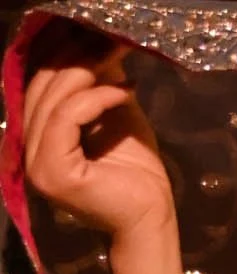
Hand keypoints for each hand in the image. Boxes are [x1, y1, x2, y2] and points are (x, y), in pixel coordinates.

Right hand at [24, 42, 175, 240]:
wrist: (152, 217)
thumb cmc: (136, 171)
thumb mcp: (113, 112)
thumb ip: (97, 82)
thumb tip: (93, 40)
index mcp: (35, 137)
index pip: (37, 83)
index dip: (62, 54)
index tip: (93, 35)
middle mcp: (26, 151)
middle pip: (41, 87)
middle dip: (74, 57)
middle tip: (108, 41)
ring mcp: (35, 165)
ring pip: (53, 100)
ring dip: (87, 73)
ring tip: (117, 59)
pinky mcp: (52, 173)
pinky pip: (66, 118)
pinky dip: (95, 98)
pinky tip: (123, 91)